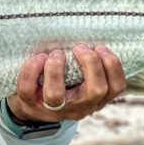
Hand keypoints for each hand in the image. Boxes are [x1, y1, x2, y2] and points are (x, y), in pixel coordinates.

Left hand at [7, 45, 125, 123]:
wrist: (33, 107)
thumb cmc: (64, 85)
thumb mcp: (82, 81)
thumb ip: (91, 67)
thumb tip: (93, 35)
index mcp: (94, 100)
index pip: (116, 88)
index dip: (113, 66)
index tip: (100, 47)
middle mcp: (77, 107)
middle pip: (95, 91)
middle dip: (91, 63)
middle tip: (80, 47)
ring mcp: (52, 109)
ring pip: (56, 95)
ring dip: (56, 69)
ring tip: (57, 53)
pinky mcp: (29, 104)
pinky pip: (28, 89)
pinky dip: (32, 70)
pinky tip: (38, 57)